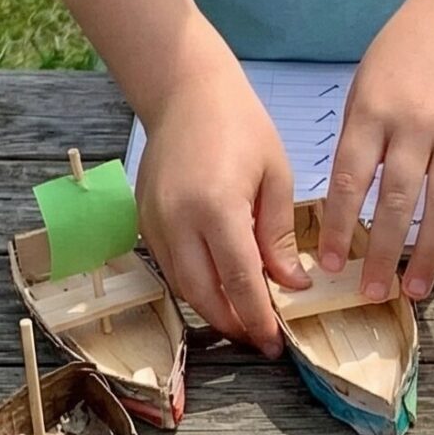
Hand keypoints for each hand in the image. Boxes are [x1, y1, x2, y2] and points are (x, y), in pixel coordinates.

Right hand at [134, 67, 307, 357]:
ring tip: (242, 319)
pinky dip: (193, 284)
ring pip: (181, 285)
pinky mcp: (143, 218)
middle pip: (203, 293)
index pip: (239, 280)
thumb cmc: (240, 125)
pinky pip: (168, 266)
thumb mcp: (275, 177)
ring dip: (211, 308)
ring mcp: (154, 220)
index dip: (258, 317)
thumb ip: (278, 236)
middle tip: (259, 339)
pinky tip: (218, 288)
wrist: (185, 91)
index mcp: (216, 207)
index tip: (276, 343)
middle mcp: (177, 220)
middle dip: (232, 323)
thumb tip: (290, 285)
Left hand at [319, 0, 433, 299]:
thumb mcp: (364, 83)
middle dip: (384, 254)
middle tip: (373, 293)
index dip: (341, 227)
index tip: (332, 265)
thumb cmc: (404, 50)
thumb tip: (349, 203)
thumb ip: (358, 138)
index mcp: (374, 110)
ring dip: (429, 253)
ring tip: (415, 289)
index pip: (352, 180)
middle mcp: (417, 123)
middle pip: (399, 201)